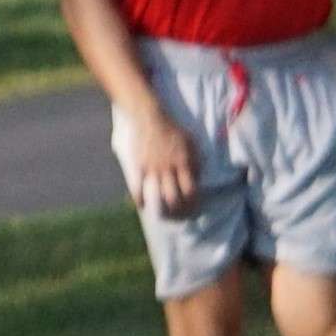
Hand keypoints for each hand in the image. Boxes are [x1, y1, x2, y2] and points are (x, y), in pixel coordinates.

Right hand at [125, 102, 198, 217]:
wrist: (150, 118)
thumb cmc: (173, 130)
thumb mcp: (191, 142)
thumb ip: (195, 161)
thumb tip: (197, 177)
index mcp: (184, 162)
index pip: (191, 190)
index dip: (193, 204)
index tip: (193, 209)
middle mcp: (169, 168)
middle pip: (174, 198)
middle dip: (177, 211)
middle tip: (178, 216)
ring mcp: (152, 169)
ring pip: (157, 196)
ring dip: (159, 210)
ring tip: (161, 215)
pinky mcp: (138, 167)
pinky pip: (138, 188)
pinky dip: (139, 200)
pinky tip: (142, 206)